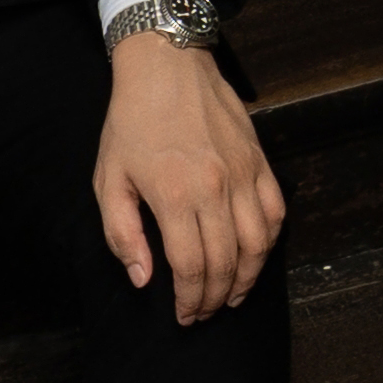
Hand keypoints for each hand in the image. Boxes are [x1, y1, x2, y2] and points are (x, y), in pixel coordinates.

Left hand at [94, 36, 283, 324]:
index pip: (190, 267)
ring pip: (257, 245)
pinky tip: (254, 258)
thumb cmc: (131, 122)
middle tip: (202, 313)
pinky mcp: (259, 161)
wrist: (166, 65)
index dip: (188, 300)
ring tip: (231, 296)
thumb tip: (142, 278)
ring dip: (246, 279)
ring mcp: (242, 175)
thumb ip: (122, 233)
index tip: (183, 316)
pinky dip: (269, 244)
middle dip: (213, 298)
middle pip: (225, 263)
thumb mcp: (108, 178)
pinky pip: (275, 214)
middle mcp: (214, 188)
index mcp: (174, 196)